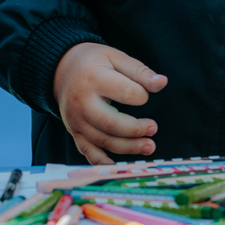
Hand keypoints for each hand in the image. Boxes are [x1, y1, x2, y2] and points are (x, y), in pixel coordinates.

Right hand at [53, 43, 166, 164]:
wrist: (61, 69)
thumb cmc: (93, 62)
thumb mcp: (115, 57)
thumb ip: (139, 71)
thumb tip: (162, 83)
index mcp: (94, 79)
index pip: (125, 92)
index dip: (142, 95)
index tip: (146, 94)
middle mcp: (82, 103)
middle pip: (111, 123)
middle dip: (135, 130)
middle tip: (153, 128)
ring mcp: (76, 120)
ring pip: (102, 140)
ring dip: (128, 147)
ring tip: (149, 146)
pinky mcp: (74, 131)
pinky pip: (87, 151)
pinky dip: (101, 162)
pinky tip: (118, 166)